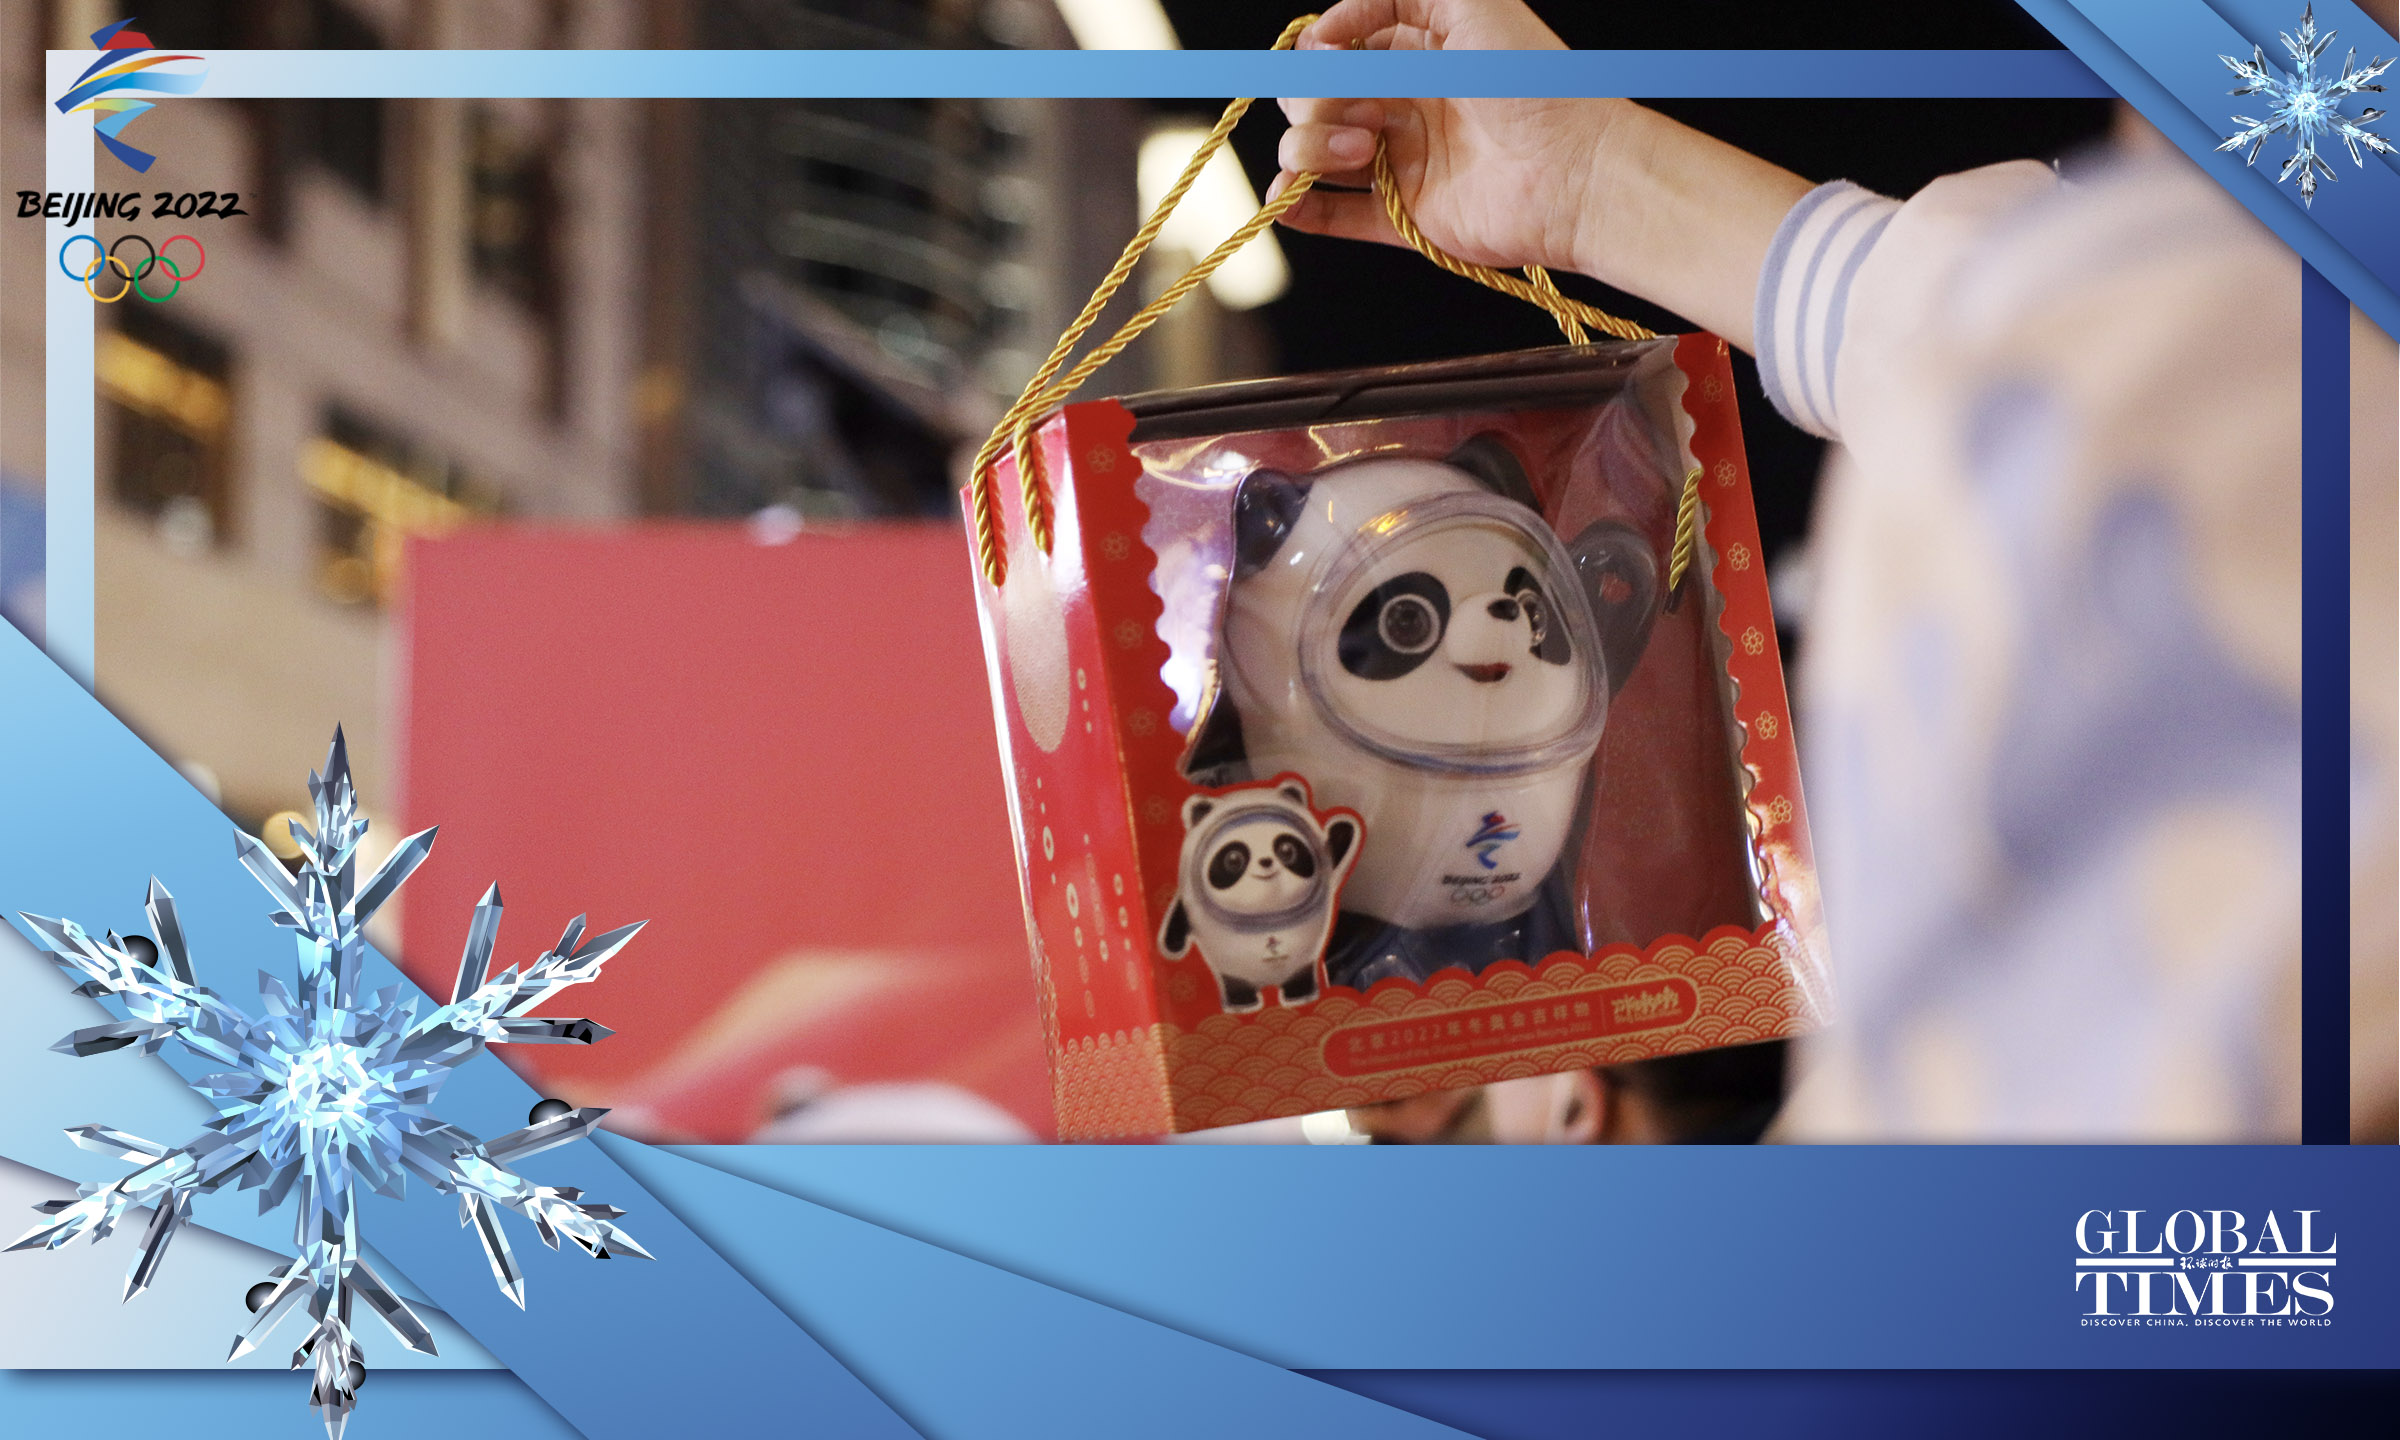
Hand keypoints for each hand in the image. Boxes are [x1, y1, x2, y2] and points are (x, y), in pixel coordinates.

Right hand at [1266, 0, 1814, 350]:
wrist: (1574, 170)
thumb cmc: (1535, 84)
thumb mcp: (1475, 5)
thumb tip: (1325, 28)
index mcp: (1414, 55)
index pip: (1334, 48)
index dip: (1316, 53)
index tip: (1326, 55)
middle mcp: (1401, 105)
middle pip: (1313, 100)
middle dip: (1315, 102)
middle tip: (1360, 112)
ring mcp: (1397, 163)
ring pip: (1311, 154)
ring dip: (1310, 151)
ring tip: (1360, 154)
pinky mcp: (1402, 216)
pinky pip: (1334, 215)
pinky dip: (1297, 209)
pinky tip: (1285, 199)